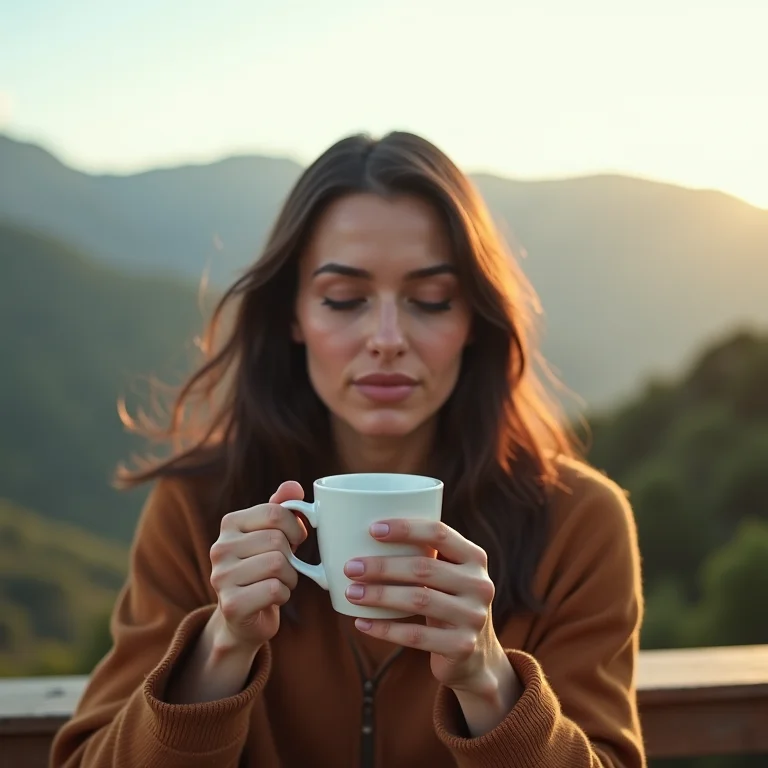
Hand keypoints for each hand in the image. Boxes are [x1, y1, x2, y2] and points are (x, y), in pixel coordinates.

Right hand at [208, 481, 306, 652]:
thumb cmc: (262, 569)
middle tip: (285, 568)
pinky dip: (284, 595)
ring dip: (290, 578)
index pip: (274, 512)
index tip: (295, 539)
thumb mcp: (272, 535)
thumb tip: (294, 486)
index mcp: (230, 523)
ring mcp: (221, 576)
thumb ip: (281, 509)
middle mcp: (220, 547)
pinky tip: (272, 598)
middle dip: (292, 558)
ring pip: (278, 565)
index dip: (295, 527)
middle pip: (277, 540)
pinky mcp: (230, 604)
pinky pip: (275, 590)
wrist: (243, 618)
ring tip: (279, 582)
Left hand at [343, 519, 512, 697]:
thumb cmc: (447, 602)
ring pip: (418, 600)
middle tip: (351, 568)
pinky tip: (362, 623)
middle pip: (424, 568)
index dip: (406, 528)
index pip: (439, 533)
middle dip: (382, 567)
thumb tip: (362, 538)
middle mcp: (479, 584)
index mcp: (474, 557)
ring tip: (352, 593)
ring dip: (379, 596)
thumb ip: (423, 556)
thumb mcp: (448, 576)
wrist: (476, 656)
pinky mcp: (462, 646)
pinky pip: (416, 635)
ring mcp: (473, 616)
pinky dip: (385, 629)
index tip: (372, 530)